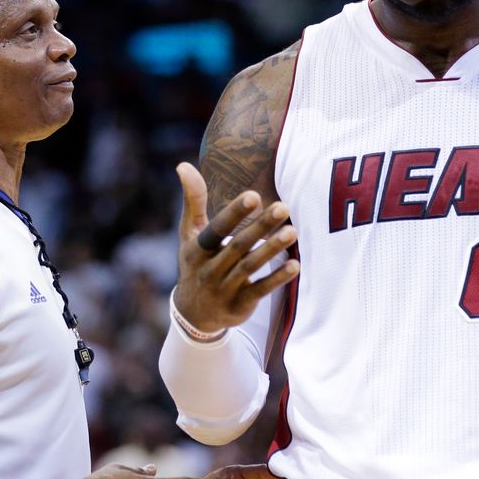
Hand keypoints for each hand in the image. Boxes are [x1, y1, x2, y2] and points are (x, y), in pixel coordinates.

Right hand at [173, 163, 299, 332]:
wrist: (194, 313)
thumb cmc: (196, 262)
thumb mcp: (190, 233)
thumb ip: (193, 200)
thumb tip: (183, 164)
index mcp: (197, 249)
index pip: (216, 229)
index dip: (234, 213)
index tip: (253, 195)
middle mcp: (209, 269)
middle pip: (238, 246)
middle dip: (260, 227)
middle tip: (283, 207)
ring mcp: (224, 289)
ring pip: (250, 267)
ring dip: (271, 250)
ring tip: (293, 231)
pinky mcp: (239, 305)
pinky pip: (259, 291)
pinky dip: (277, 279)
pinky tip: (295, 265)